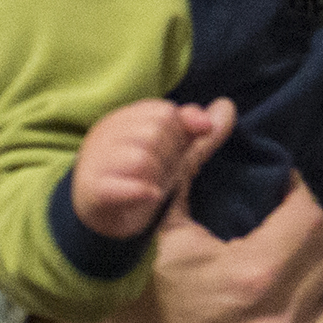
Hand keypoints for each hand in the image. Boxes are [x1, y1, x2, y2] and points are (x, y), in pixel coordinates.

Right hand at [25, 173, 322, 322]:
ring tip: (298, 270)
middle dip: (309, 237)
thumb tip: (222, 112)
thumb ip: (189, 163)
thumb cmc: (112, 292)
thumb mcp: (147, 222)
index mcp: (249, 277)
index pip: (309, 221)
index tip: (280, 191)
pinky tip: (317, 321)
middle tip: (285, 227)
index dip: (297, 196)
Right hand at [69, 97, 233, 238]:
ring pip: (142, 157)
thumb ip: (196, 129)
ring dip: (156, 177)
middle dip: (168, 157)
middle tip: (158, 174)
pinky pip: (123, 186)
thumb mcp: (172, 150)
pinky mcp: (95, 191)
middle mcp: (105, 134)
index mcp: (124, 119)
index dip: (178, 136)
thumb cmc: (141, 177)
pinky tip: (150, 196)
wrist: (105, 218)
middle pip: (154, 132)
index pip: (164, 112)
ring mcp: (97, 162)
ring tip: (149, 186)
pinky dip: (141, 192)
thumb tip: (227, 104)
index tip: (172, 154)